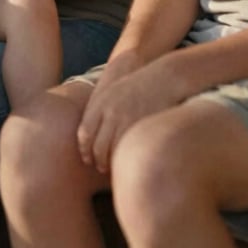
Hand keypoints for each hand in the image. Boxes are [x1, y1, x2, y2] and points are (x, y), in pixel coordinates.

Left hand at [76, 53, 183, 173]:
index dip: (85, 150)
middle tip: (100, 166)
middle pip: (98, 146)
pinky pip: (129, 149)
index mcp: (100, 102)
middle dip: (97, 160)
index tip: (87, 158)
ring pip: (113, 152)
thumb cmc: (135, 88)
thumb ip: (98, 111)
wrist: (162, 79)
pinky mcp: (142, 129)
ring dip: (110, 164)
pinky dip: (125, 158)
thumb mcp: (111, 92)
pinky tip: (126, 161)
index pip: (85, 133)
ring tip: (111, 168)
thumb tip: (86, 137)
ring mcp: (128, 121)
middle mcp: (111, 112)